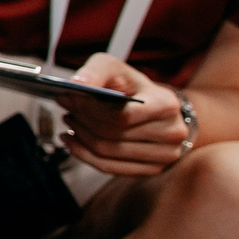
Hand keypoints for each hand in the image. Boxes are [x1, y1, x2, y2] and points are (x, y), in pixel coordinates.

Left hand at [61, 54, 189, 175]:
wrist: (160, 108)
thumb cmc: (134, 88)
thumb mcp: (117, 69)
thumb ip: (96, 71)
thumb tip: (76, 83)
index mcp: (165, 104)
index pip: (121, 116)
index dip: (88, 110)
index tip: (66, 99)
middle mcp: (171, 132)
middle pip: (112, 135)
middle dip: (81, 123)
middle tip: (66, 111)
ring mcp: (165, 155)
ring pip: (108, 154)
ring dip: (80, 139)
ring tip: (70, 124)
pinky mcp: (153, 170)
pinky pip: (110, 168)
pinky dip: (85, 155)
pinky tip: (74, 142)